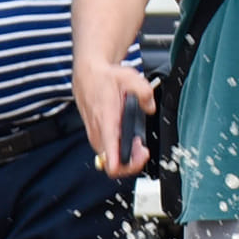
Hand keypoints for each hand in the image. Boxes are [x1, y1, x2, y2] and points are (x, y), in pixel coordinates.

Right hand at [75, 60, 153, 177]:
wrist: (87, 74)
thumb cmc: (105, 78)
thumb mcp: (129, 77)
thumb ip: (144, 92)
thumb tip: (150, 107)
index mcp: (106, 121)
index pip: (110, 154)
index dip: (124, 164)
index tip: (137, 160)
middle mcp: (98, 132)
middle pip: (112, 165)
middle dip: (131, 161)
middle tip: (143, 149)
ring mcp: (95, 136)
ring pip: (109, 161)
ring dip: (127, 157)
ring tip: (138, 144)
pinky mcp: (96, 136)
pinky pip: (107, 153)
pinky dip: (120, 152)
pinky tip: (130, 141)